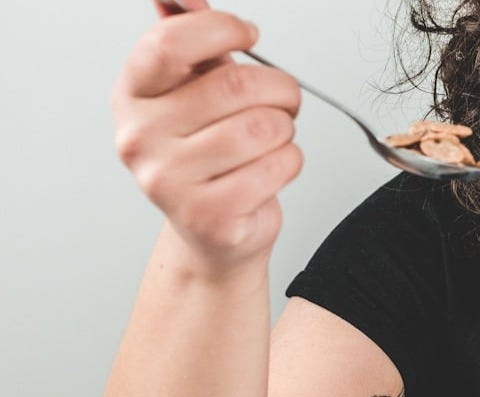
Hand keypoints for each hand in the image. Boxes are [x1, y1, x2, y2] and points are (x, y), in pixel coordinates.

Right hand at [112, 1, 302, 275]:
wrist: (212, 228)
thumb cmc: (208, 152)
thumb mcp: (194, 87)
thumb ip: (192, 37)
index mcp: (132, 95)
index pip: (172, 43)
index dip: (223, 29)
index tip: (249, 35)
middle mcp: (140, 137)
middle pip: (235, 86)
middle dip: (279, 88)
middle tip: (284, 98)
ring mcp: (169, 180)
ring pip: (263, 127)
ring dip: (286, 128)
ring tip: (273, 137)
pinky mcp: (208, 215)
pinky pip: (277, 166)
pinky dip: (290, 162)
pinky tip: (270, 168)